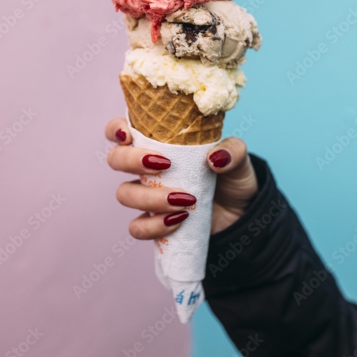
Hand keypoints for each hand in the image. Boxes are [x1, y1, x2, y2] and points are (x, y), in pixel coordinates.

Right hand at [105, 117, 258, 239]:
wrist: (241, 214)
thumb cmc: (232, 177)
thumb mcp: (238, 158)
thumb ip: (232, 151)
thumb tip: (215, 158)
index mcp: (158, 142)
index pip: (122, 129)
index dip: (116, 130)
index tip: (128, 135)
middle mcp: (145, 167)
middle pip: (115, 159)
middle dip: (132, 161)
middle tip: (163, 164)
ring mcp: (146, 195)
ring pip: (124, 193)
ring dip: (150, 197)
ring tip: (185, 199)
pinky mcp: (152, 223)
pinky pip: (137, 227)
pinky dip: (154, 225)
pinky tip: (179, 220)